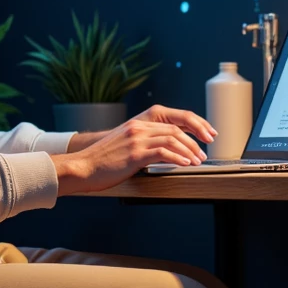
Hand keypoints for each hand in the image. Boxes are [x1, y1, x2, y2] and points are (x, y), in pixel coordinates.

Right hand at [52, 111, 215, 195]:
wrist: (82, 167)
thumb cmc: (103, 162)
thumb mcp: (125, 146)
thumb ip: (144, 145)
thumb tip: (166, 153)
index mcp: (138, 124)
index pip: (173, 120)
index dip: (193, 126)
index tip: (205, 135)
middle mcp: (139, 128)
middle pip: (176, 129)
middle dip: (195, 141)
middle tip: (204, 153)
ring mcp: (136, 139)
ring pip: (172, 139)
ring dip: (189, 151)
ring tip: (198, 161)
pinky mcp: (134, 153)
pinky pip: (162, 152)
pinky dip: (177, 157)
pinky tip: (185, 164)